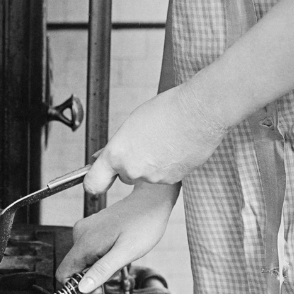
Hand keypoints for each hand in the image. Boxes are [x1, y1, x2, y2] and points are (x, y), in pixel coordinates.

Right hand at [56, 181, 179, 292]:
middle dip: (94, 274)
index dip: (77, 286)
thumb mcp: (125, 253)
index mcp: (85, 241)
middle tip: (116, 265)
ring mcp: (86, 228)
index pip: (63, 273)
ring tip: (119, 254)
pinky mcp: (93, 226)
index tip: (98, 285)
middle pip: (75, 267)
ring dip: (100, 264)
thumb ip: (102, 271)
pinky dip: (103, 254)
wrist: (152, 201)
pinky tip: (118, 247)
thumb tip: (82, 287)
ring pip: (84, 259)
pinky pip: (90, 249)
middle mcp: (81, 233)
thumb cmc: (143, 224)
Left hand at [82, 81, 226, 197]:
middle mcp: (133, 170)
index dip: (95, 181)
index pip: (93, 183)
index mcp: (117, 154)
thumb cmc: (167, 110)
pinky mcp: (173, 180)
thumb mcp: (133, 122)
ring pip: (148, 175)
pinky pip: (166, 175)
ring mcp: (154, 178)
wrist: (200, 111)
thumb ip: (118, 144)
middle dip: (132, 163)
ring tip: (165, 140)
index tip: (98, 179)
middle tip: (144, 142)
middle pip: (125, 176)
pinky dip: (169, 165)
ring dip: (153, 163)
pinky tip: (177, 147)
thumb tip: (104, 156)